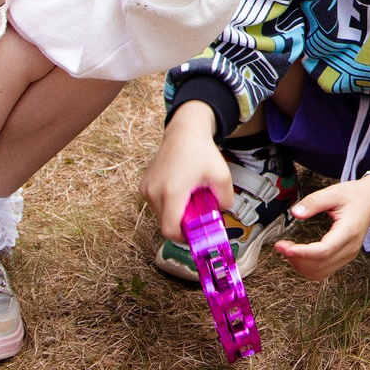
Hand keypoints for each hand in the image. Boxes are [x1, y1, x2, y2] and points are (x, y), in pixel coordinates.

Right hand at [142, 105, 234, 246]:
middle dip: (183, 224)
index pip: (170, 229)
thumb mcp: (222, 176)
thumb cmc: (201, 151)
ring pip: (160, 215)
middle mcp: (154, 191)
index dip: (183, 238)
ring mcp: (146, 188)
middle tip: (197, 212)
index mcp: (172, 191)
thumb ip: (225, 201)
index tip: (195, 233)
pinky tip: (181, 191)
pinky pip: (156, 204)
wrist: (184, 131)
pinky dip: (168, 204)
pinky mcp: (143, 185)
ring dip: (175, 213)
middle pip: (166, 223)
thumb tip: (219, 214)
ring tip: (189, 198)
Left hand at [275, 175, 369, 280]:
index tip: (285, 247)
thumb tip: (295, 212)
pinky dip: (308, 267)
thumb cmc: (354, 196)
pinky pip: (323, 271)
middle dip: (296, 259)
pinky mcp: (344, 257)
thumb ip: (314, 202)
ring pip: (320, 272)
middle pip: (320, 265)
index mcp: (349, 231)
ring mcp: (348, 255)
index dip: (302, 252)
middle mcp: (350, 247)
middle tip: (280, 246)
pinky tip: (298, 256)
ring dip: (301, 266)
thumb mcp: (334, 192)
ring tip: (287, 250)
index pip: (324, 250)